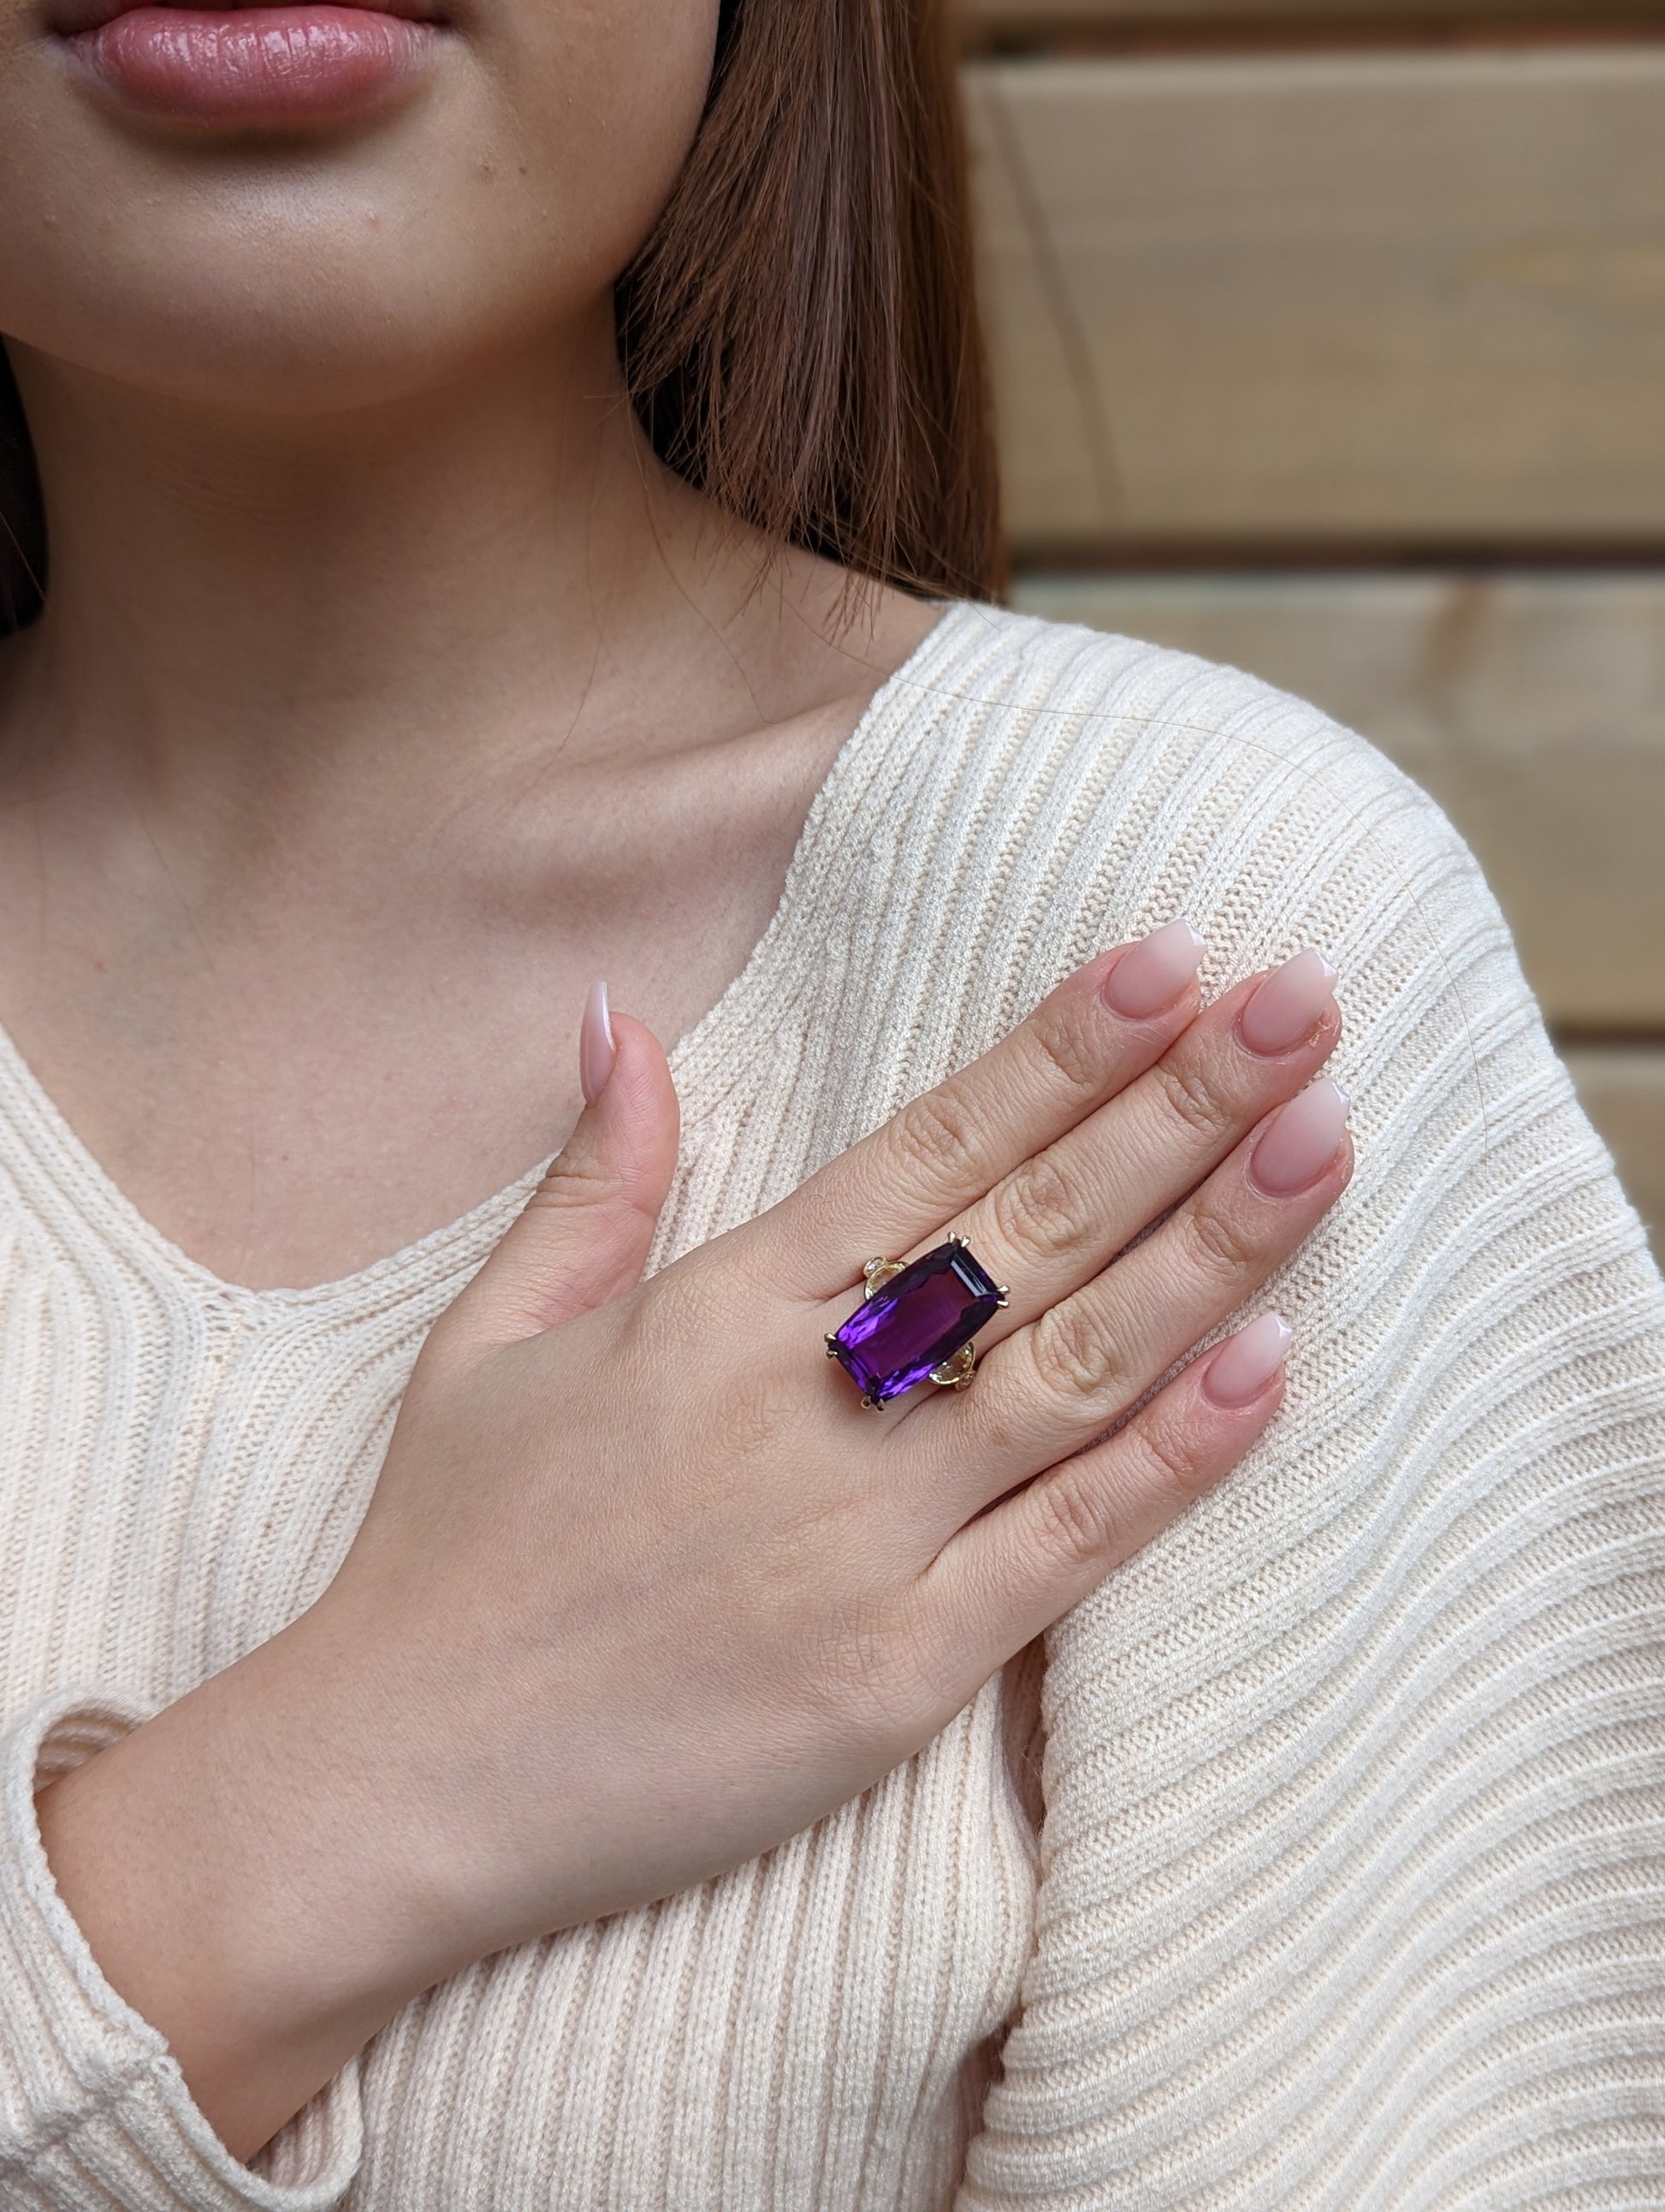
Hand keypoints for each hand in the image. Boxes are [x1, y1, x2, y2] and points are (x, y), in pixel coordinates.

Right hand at [38, 927, 1350, 2155]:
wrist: (395, 1781)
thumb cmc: (446, 1553)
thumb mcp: (493, 1340)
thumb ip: (591, 1179)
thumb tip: (613, 1015)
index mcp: (717, 1311)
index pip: (928, 1150)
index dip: (1059, 1051)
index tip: (1171, 962)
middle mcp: (804, 1405)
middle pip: (1030, 1231)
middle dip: (1180, 1108)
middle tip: (1304, 1006)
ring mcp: (859, 1540)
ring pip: (1075, 1369)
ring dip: (1213, 1251)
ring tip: (1326, 1142)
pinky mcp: (893, 1676)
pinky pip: (1064, 1551)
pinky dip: (1172, 1461)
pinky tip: (1269, 1369)